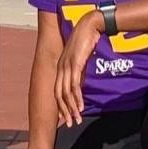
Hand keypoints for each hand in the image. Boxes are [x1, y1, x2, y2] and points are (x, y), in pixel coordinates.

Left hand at [55, 10, 102, 125]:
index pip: (57, 90)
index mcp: (61, 66)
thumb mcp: (81, 57)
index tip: (64, 116)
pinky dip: (77, 98)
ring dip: (71, 108)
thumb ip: (79, 69)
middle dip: (64, 111)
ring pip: (66, 93)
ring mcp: (67, 66)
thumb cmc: (87, 40)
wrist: (90, 25)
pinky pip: (74, 85)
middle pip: (58, 95)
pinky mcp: (75, 65)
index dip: (60, 104)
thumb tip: (81, 80)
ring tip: (76, 119)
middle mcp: (61, 68)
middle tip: (69, 123)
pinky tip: (80, 106)